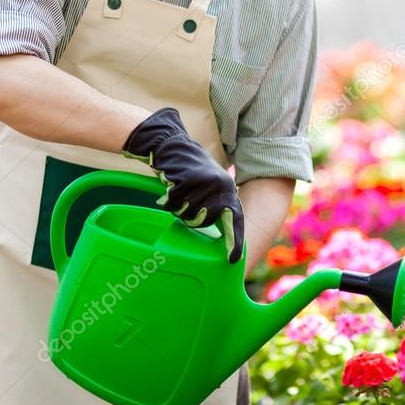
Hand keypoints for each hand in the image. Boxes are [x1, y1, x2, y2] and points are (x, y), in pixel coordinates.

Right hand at [123, 107, 244, 262]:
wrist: (174, 145)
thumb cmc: (191, 171)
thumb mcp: (212, 186)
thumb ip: (218, 205)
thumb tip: (223, 232)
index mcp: (229, 190)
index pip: (236, 219)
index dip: (234, 240)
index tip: (233, 260)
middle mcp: (221, 187)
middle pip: (204, 221)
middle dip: (192, 215)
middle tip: (188, 199)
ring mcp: (205, 184)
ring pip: (188, 214)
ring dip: (180, 207)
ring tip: (181, 190)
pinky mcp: (187, 181)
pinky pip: (175, 205)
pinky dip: (169, 200)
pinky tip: (171, 186)